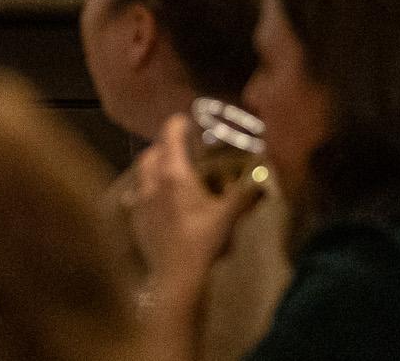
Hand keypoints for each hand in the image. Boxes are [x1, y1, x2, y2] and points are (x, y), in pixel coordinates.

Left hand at [127, 114, 264, 302]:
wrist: (177, 278)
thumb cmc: (204, 242)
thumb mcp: (229, 216)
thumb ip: (246, 195)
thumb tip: (263, 181)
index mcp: (173, 174)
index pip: (170, 135)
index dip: (178, 123)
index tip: (187, 120)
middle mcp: (151, 182)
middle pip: (151, 152)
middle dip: (163, 146)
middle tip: (180, 149)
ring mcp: (140, 202)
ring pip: (141, 173)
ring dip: (153, 167)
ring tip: (170, 174)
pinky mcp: (136, 220)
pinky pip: (137, 195)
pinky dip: (148, 190)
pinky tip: (161, 202)